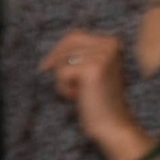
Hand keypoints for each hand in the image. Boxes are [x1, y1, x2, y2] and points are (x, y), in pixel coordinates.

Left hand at [41, 26, 151, 159]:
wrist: (113, 124)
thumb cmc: (99, 100)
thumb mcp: (91, 70)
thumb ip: (80, 56)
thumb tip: (53, 52)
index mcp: (111, 41)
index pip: (74, 35)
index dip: (58, 50)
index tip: (46, 65)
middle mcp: (109, 44)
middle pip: (67, 42)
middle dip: (57, 61)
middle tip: (59, 81)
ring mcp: (102, 55)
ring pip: (63, 59)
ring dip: (63, 79)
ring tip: (78, 92)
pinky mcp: (93, 69)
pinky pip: (61, 73)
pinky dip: (63, 88)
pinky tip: (77, 97)